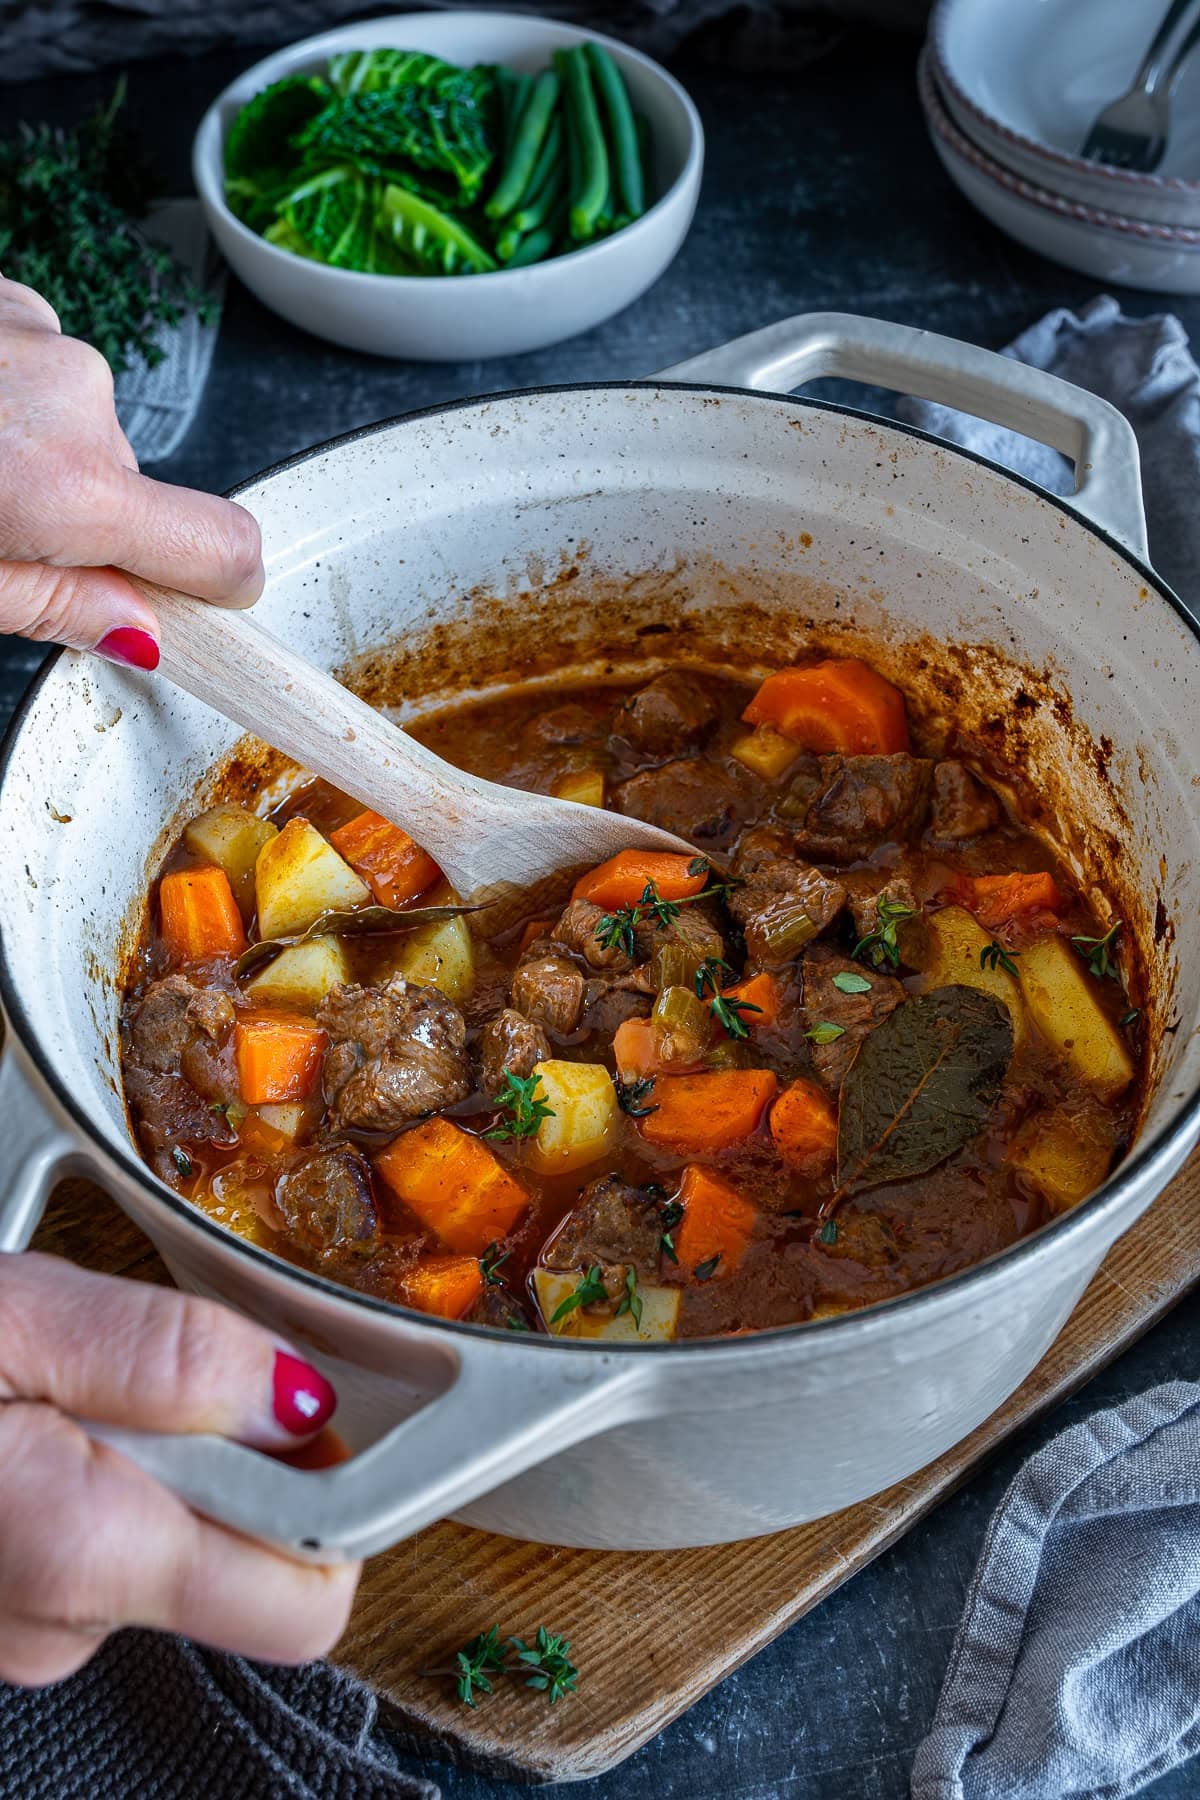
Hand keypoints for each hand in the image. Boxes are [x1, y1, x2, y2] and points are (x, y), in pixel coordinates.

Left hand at [0, 275, 263, 670]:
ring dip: (34, 453)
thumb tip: (138, 630)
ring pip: (81, 428)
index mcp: (68, 488)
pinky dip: (8, 396)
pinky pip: (43, 370)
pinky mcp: (11, 300)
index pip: (222, 547)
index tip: (213, 603)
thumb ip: (56, 607)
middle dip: (77, 520)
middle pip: (134, 490)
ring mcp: (42, 335)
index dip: (223, 585)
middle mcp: (76, 400)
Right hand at [0, 1253, 359, 1685]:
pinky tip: (51, 1411)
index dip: (336, 1492)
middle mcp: (67, 1624)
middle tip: (159, 1363)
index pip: (307, 1597)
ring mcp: (34, 1622)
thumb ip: (161, 1357)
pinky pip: (113, 1536)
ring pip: (179, 1536)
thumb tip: (294, 1395)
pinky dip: (110, 1468)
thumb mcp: (17, 1317)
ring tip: (81, 1377)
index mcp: (88, 1558)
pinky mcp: (14, 1598)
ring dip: (170, 1450)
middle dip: (240, 1452)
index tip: (303, 1400)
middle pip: (252, 1557)